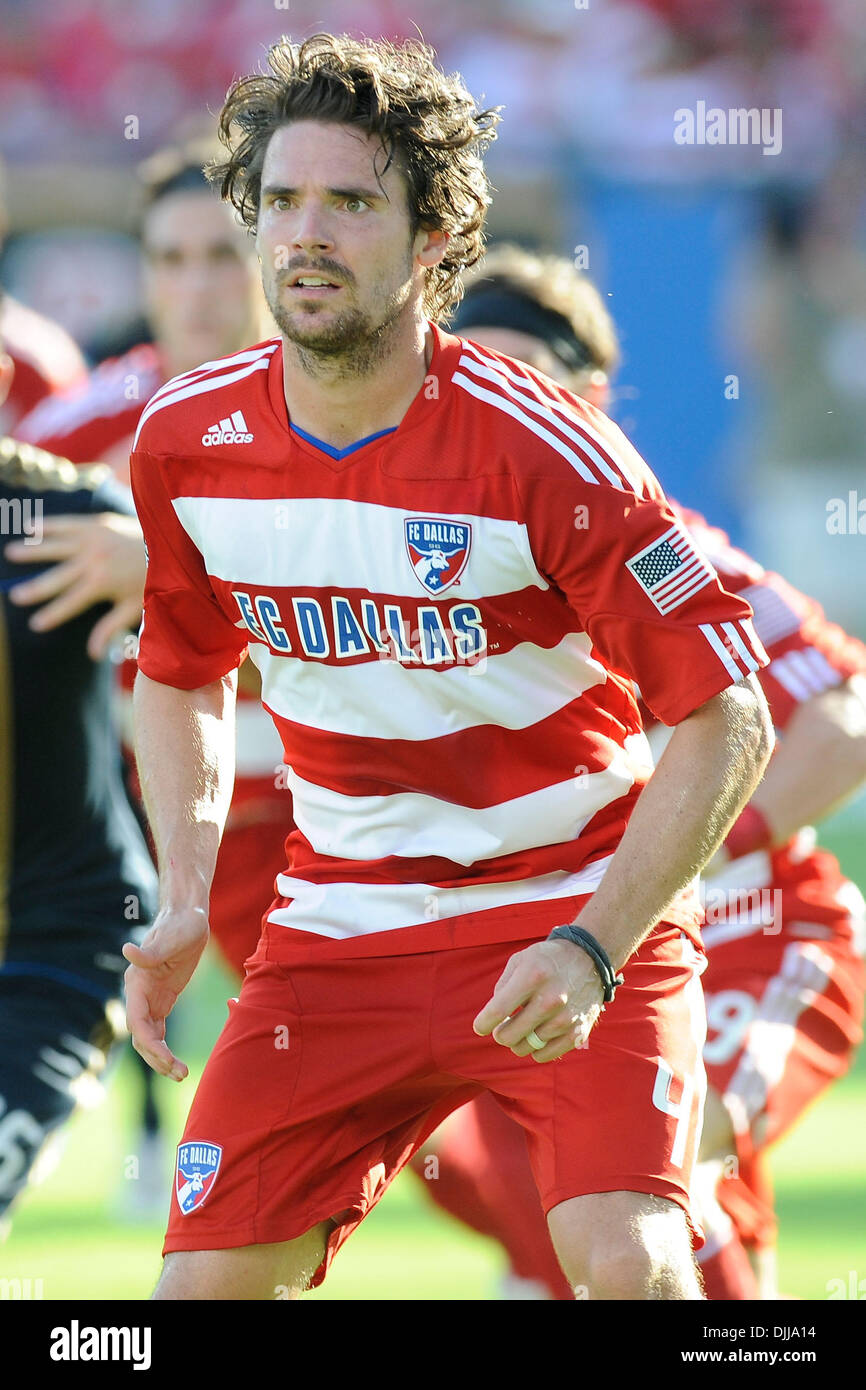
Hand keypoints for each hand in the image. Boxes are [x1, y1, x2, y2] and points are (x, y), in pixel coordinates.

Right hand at [5, 512, 145, 659]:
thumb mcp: (133, 607)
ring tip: (11, 553)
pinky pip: (67, 523)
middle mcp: (94, 561)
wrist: (169, 543)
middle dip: (36, 588)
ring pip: (56, 546)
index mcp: (102, 583)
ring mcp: (93, 540)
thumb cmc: (151, 579)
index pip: (71, 603)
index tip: (34, 625)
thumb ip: (110, 628)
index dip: (53, 614)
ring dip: (33, 550)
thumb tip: (92, 654)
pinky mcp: (96, 524)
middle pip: (58, 577)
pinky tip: (29, 527)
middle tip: (15, 596)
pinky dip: (48, 525)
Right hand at [122, 907, 209, 1079]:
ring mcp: (150, 997)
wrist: (188, 916)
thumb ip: (151, 951)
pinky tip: (174, 1062)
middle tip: (180, 1073)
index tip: (166, 1058)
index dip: (149, 1043)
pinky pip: (158, 1029)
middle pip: (142, 1035)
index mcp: (137, 981)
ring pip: (149, 1036)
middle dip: (157, 1057)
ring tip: (181, 1074)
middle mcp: (139, 993)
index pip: (137, 1021)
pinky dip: (164, 1046)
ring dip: (161, 1057)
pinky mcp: (162, 998)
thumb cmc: (181, 924)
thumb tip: (127, 951)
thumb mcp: (172, 937)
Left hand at [473, 938, 605, 1062]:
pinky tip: (536, 1035)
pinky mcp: (578, 1032)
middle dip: (500, 1033)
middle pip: (509, 1036)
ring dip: (518, 1040)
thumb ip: (502, 987)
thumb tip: (493, 1018)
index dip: (483, 1024)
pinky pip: (544, 1055)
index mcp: (532, 977)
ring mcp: (565, 1018)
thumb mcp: (520, 960)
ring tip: (523, 1026)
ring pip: (525, 1047)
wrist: (590, 959)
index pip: (498, 1011)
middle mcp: (550, 999)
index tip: (480, 1027)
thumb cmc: (547, 960)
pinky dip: (535, 1050)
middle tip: (504, 1026)